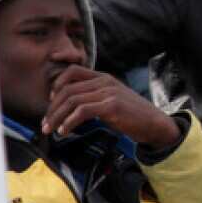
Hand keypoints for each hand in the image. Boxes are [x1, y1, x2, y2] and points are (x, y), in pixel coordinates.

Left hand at [43, 65, 180, 150]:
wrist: (156, 124)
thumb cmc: (133, 115)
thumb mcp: (113, 100)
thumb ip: (95, 98)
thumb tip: (71, 108)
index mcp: (104, 78)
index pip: (73, 71)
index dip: (57, 85)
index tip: (52, 103)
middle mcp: (105, 82)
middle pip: (67, 89)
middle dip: (52, 108)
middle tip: (45, 124)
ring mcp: (109, 93)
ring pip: (72, 100)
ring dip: (57, 117)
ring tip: (51, 130)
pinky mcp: (112, 106)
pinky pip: (82, 111)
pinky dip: (69, 122)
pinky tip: (65, 131)